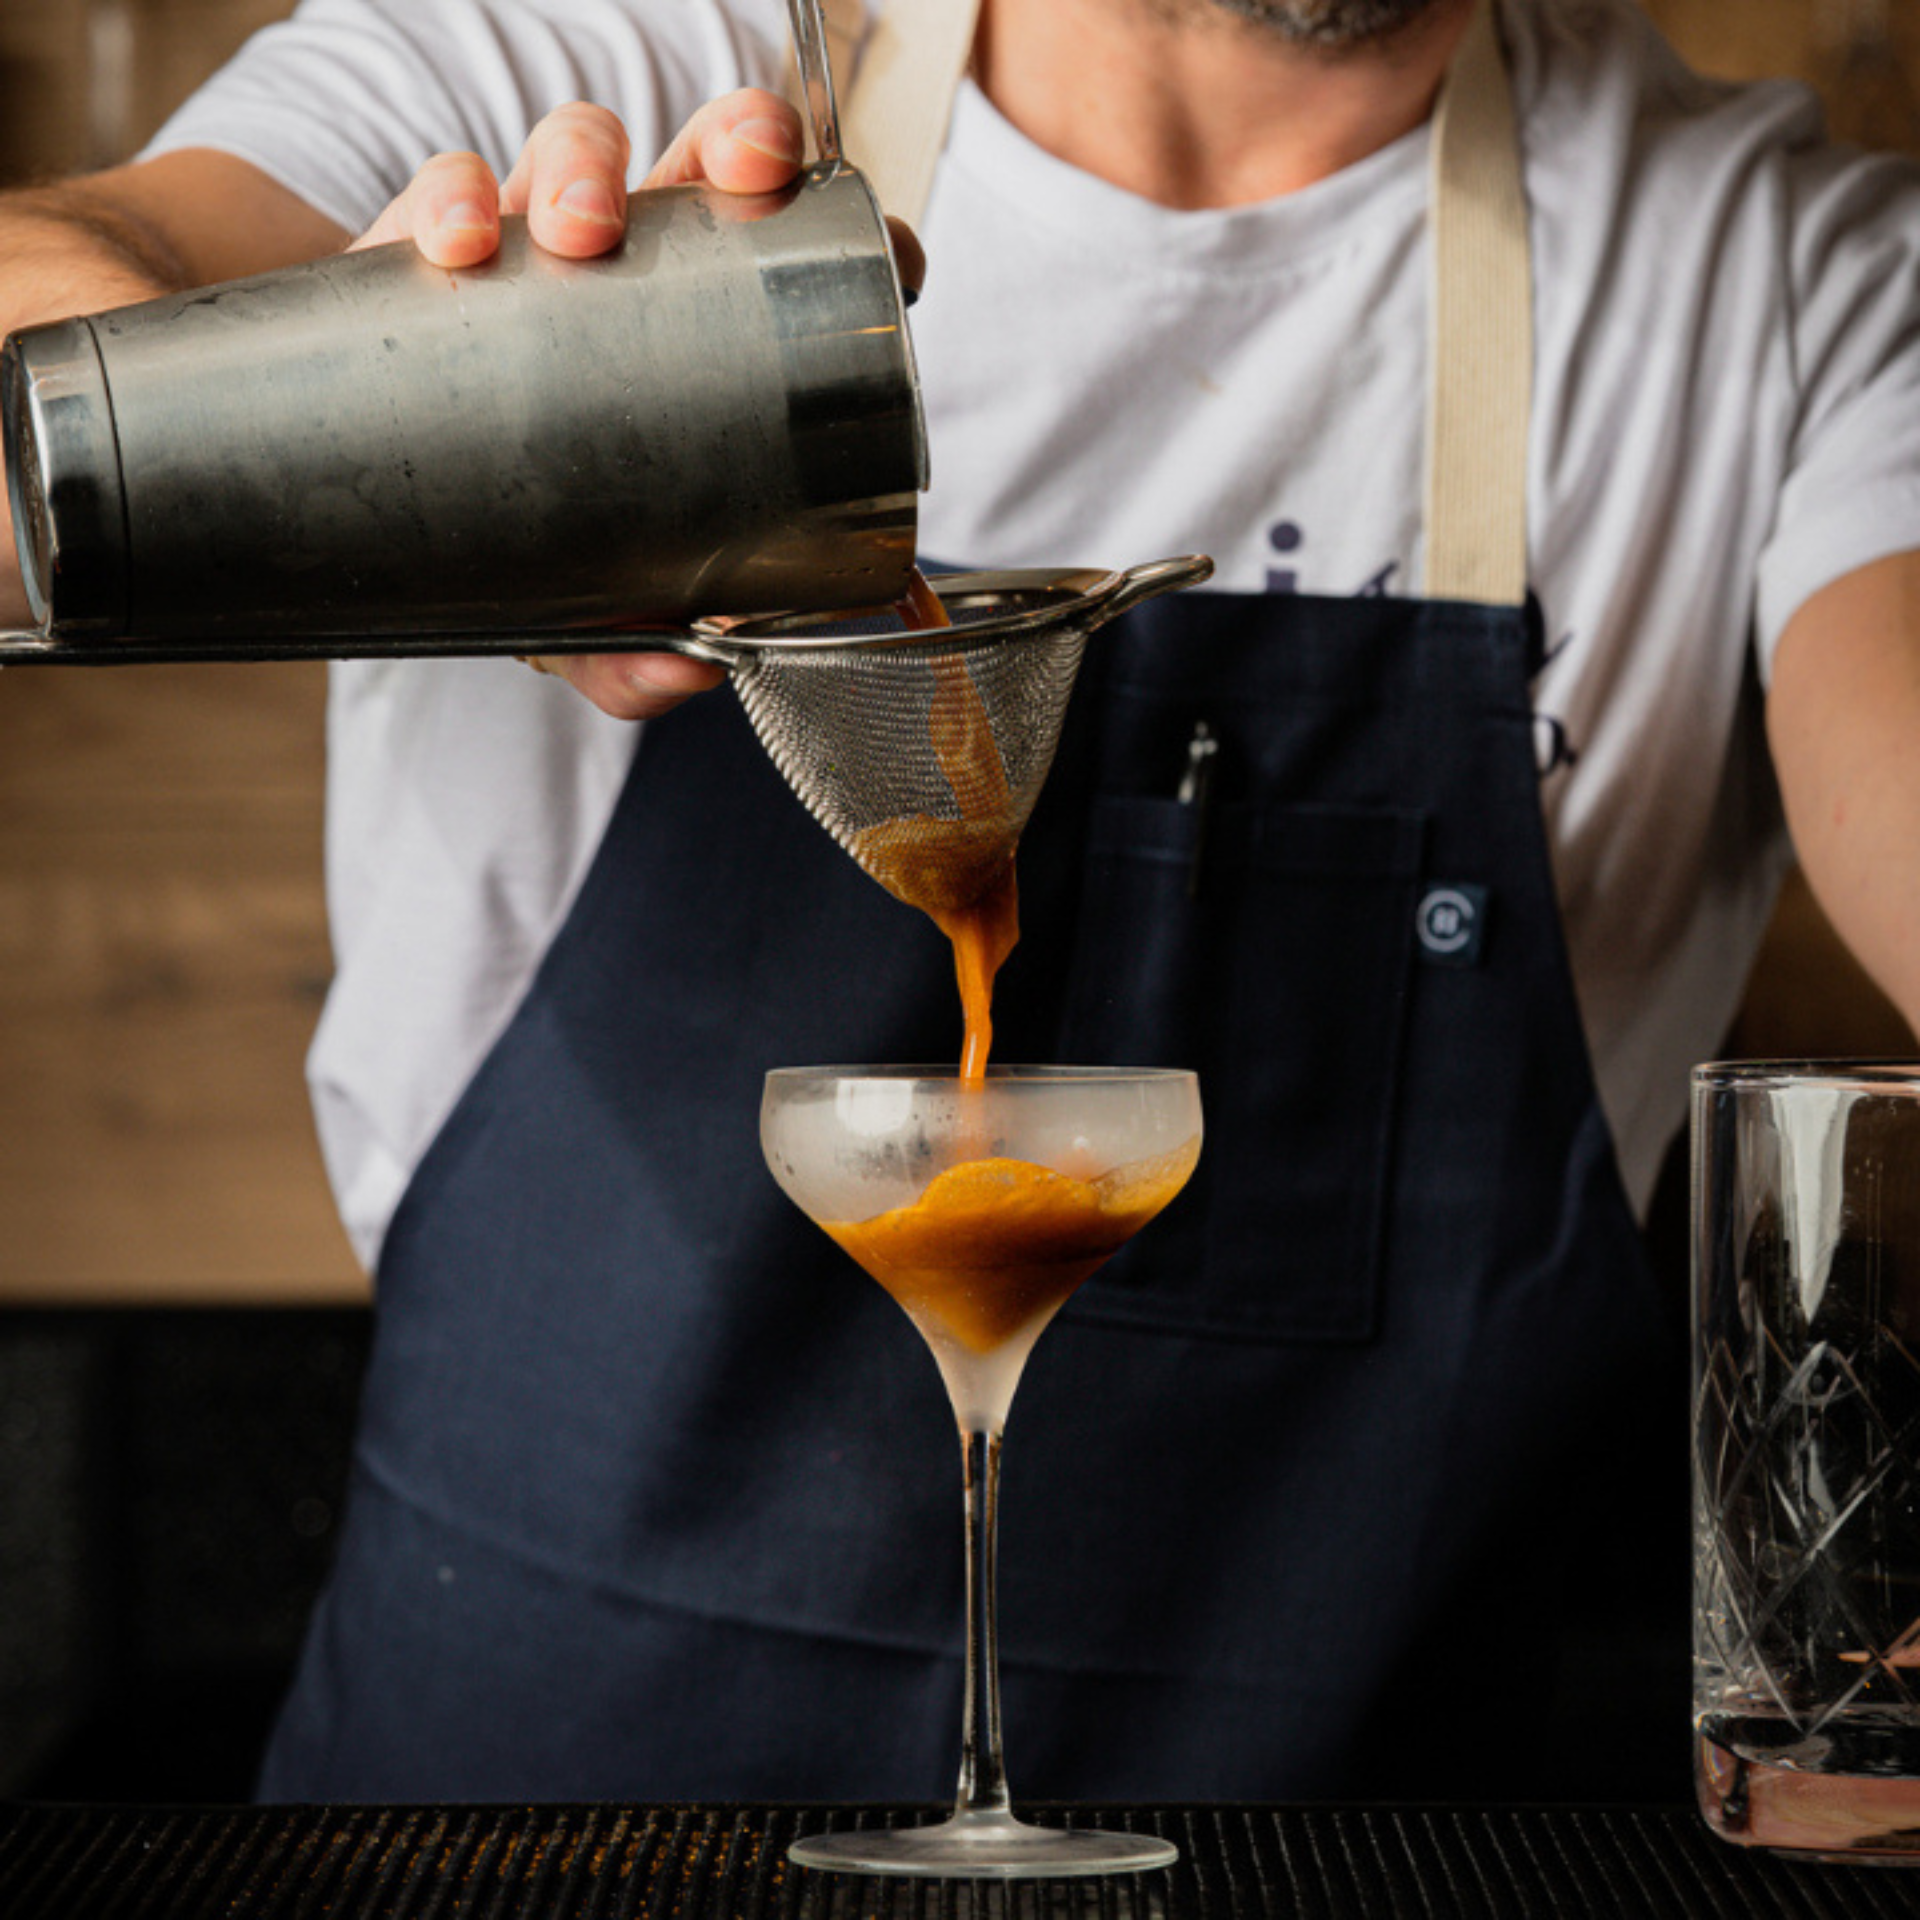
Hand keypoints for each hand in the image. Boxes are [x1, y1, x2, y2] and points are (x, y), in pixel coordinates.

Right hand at [354, 90, 814, 718]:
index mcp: (707, 333)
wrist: (386, 520)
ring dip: (588, 166)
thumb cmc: (525, 548)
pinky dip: (452, 199)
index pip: (803, 255)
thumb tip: (690, 673)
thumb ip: (634, 655)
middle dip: (731, 145)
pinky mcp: (427, 250)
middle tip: (737, 186)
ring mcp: (533, 248)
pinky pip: (445, 192)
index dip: (863, 240)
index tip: (892, 262)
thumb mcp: (586, 618)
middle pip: (706, 163)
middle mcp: (634, 270)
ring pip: (580, 150)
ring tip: (579, 232)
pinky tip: (460, 243)